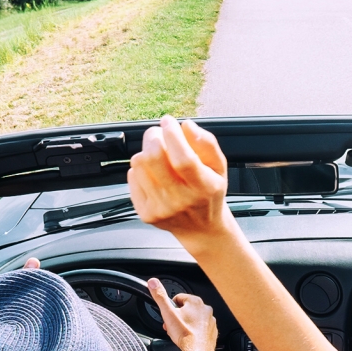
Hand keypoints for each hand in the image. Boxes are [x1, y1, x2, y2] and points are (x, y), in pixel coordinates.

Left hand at [129, 116, 232, 242]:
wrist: (201, 228)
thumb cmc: (209, 193)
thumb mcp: (219, 167)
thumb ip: (207, 143)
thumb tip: (186, 126)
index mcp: (204, 187)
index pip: (183, 158)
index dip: (172, 135)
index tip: (169, 122)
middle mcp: (181, 200)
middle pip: (154, 158)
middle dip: (153, 137)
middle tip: (158, 134)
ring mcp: (161, 209)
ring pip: (139, 165)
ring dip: (146, 152)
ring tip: (158, 156)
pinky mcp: (145, 213)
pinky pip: (132, 178)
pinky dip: (140, 170)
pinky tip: (153, 173)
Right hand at [147, 278, 216, 350]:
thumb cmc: (185, 334)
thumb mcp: (168, 313)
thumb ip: (160, 296)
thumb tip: (153, 282)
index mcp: (195, 301)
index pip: (178, 298)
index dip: (170, 308)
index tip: (168, 316)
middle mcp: (205, 309)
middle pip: (186, 309)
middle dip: (177, 317)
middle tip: (173, 326)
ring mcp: (210, 320)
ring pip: (193, 319)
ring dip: (185, 324)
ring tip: (180, 332)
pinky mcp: (212, 331)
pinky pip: (200, 328)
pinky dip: (194, 331)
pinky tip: (189, 337)